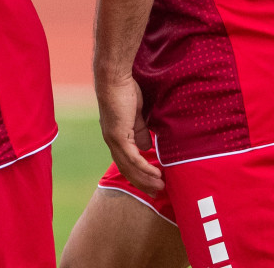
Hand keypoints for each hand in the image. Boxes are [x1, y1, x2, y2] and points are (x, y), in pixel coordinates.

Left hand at [97, 74, 162, 192]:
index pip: (126, 163)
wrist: (115, 80)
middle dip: (143, 183)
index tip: (152, 184)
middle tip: (158, 193)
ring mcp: (113, 139)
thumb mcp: (136, 117)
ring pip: (129, 167)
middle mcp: (112, 142)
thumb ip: (140, 132)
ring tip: (160, 187)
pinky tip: (156, 174)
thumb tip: (147, 147)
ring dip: (146, 179)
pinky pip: (132, 157)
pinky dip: (144, 168)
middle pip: (127, 170)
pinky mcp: (117, 135)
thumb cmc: (125, 93)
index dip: (139, 175)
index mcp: (116, 137)